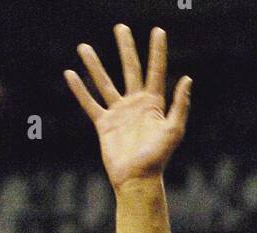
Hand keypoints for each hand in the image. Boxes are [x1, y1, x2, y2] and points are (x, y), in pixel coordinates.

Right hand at [66, 26, 190, 189]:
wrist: (136, 180)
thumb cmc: (157, 159)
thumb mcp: (174, 131)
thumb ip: (180, 105)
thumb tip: (187, 78)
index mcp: (154, 103)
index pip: (155, 70)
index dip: (157, 51)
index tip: (158, 31)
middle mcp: (135, 104)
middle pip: (129, 69)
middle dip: (125, 48)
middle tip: (120, 28)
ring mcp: (118, 113)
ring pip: (105, 82)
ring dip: (95, 65)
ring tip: (84, 47)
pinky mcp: (104, 125)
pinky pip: (90, 103)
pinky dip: (79, 90)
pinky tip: (70, 75)